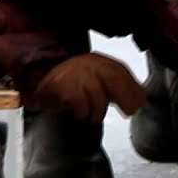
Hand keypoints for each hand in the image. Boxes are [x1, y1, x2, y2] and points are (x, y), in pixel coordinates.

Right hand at [30, 53, 146, 123]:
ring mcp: (75, 73)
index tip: (139, 102)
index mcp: (97, 61)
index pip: (119, 70)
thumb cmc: (70, 86)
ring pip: (97, 95)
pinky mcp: (63, 86)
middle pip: (113, 76)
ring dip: (98, 111)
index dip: (132, 86)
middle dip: (125, 95)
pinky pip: (81, 104)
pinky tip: (79, 113)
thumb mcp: (93, 81)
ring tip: (93, 116)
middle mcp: (87, 63)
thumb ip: (113, 87)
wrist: (37, 83)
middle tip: (129, 112)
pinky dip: (83, 113)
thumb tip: (139, 99)